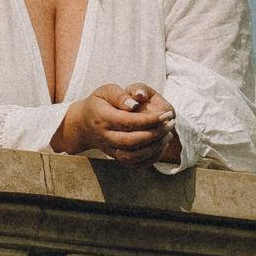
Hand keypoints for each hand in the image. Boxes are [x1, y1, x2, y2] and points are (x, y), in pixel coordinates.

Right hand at [56, 83, 177, 166]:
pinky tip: (161, 145)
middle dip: (155, 133)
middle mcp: (105, 137)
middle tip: (171, 123)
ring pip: (134, 155)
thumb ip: (120, 95)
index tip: (166, 114)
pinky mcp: (117, 158)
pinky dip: (151, 158)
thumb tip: (134, 104)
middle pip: (131, 141)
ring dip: (155, 147)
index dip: (149, 119)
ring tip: (168, 134)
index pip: (128, 122)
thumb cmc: (100, 103)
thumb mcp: (106, 91)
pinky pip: (135, 163)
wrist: (84, 124)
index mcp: (102, 118)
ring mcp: (110, 150)